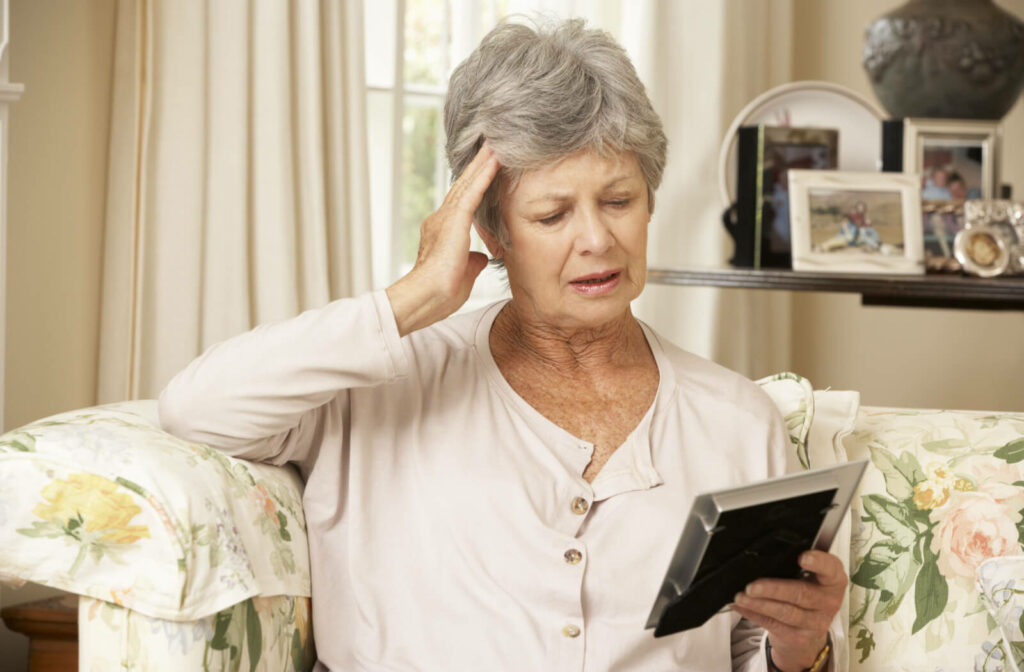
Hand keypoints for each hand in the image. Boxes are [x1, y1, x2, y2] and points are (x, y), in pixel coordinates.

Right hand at [386, 142, 500, 336]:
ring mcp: (445, 218)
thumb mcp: (463, 274)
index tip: (482, 171)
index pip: (461, 204)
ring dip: (481, 164)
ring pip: (467, 184)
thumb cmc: (440, 293)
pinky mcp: (453, 221)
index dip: (472, 186)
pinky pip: (472, 192)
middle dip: (476, 167)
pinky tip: (494, 161)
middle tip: (489, 146)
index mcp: (442, 232)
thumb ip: (471, 262)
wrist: (425, 297)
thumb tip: (480, 258)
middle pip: (462, 187)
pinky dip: (484, 175)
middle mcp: (441, 220)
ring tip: (494, 145)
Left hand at [730, 551, 845, 671]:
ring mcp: (815, 622)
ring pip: (785, 612)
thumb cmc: (806, 592)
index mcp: (833, 580)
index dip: (818, 563)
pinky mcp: (799, 637)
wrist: (809, 630)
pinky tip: (741, 606)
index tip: (802, 557)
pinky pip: (773, 624)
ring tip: (741, 597)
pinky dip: (753, 614)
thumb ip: (794, 564)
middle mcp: (829, 602)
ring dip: (759, 604)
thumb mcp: (809, 576)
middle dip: (773, 589)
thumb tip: (765, 552)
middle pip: (801, 594)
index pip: (830, 569)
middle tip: (752, 586)